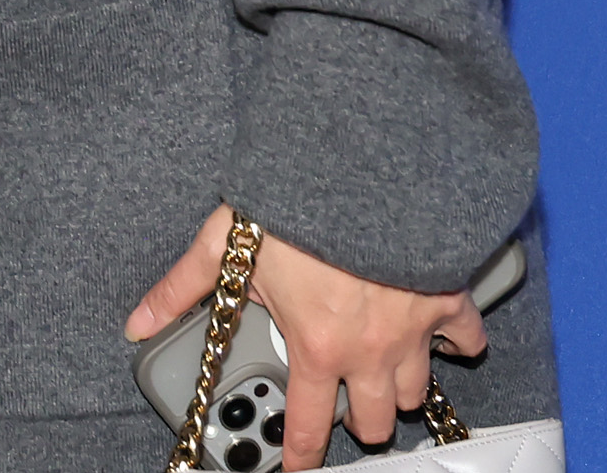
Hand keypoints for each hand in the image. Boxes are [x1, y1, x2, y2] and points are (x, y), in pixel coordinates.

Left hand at [126, 204, 484, 469]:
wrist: (362, 163)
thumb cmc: (296, 203)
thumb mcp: (226, 243)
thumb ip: (183, 288)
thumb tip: (138, 320)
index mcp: (316, 345)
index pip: (309, 425)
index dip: (302, 456)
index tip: (299, 466)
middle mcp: (369, 348)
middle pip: (375, 421)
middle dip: (359, 420)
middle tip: (343, 402)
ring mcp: (413, 327)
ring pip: (415, 389)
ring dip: (398, 384)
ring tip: (381, 369)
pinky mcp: (448, 295)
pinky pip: (468, 337)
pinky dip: (460, 339)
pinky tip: (448, 333)